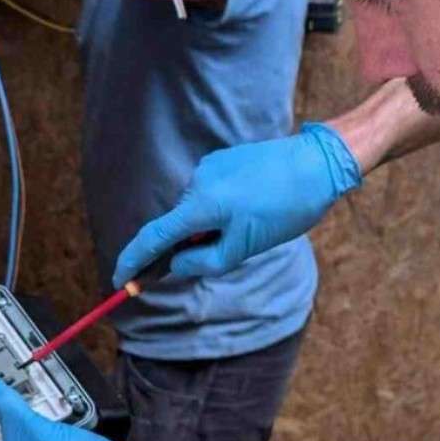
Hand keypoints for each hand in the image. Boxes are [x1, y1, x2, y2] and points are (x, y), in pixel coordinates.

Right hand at [112, 122, 361, 283]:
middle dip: (194, 245)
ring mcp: (209, 167)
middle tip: (231, 250)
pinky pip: (212, 193)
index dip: (133, 262)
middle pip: (180, 226)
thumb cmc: (285, 208)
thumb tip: (176, 264)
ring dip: (214, 226)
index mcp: (199, 205)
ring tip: (256, 223)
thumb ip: (204, 262)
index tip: (120, 281)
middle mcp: (197, 181)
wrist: (318, 164)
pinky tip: (256, 205)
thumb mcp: (244, 248)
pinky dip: (223, 208)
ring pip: (199, 211)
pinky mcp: (223, 160)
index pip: (153, 238)